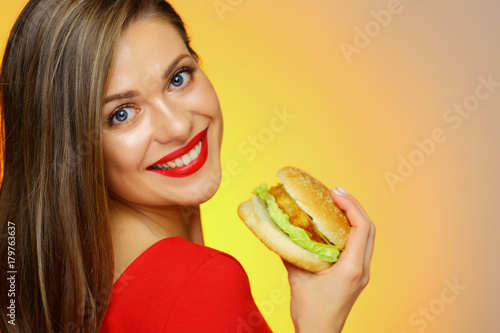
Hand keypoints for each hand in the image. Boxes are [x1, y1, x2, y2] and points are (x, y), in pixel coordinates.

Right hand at [285, 186, 374, 332]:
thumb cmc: (310, 312)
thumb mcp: (297, 278)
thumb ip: (290, 252)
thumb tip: (280, 228)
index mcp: (352, 268)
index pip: (362, 227)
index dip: (350, 205)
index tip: (333, 192)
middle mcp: (362, 268)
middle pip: (368, 228)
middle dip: (353, 205)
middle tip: (334, 192)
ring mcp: (361, 272)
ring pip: (366, 236)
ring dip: (352, 216)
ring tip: (334, 203)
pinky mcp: (356, 274)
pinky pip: (358, 245)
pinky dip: (348, 229)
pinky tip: (332, 224)